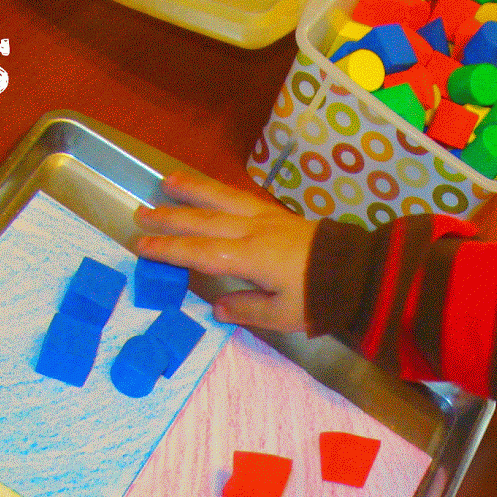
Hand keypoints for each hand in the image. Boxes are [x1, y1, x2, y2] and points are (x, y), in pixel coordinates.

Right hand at [132, 171, 316, 332]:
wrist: (357, 270)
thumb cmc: (320, 296)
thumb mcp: (283, 315)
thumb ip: (248, 311)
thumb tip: (217, 308)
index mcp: (250, 258)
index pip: (200, 252)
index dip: (169, 250)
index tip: (141, 247)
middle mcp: (252, 231)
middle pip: (204, 220)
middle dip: (170, 217)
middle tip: (140, 213)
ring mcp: (265, 218)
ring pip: (222, 198)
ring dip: (192, 189)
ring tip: (167, 180)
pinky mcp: (277, 213)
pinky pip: (240, 196)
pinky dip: (219, 189)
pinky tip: (208, 188)